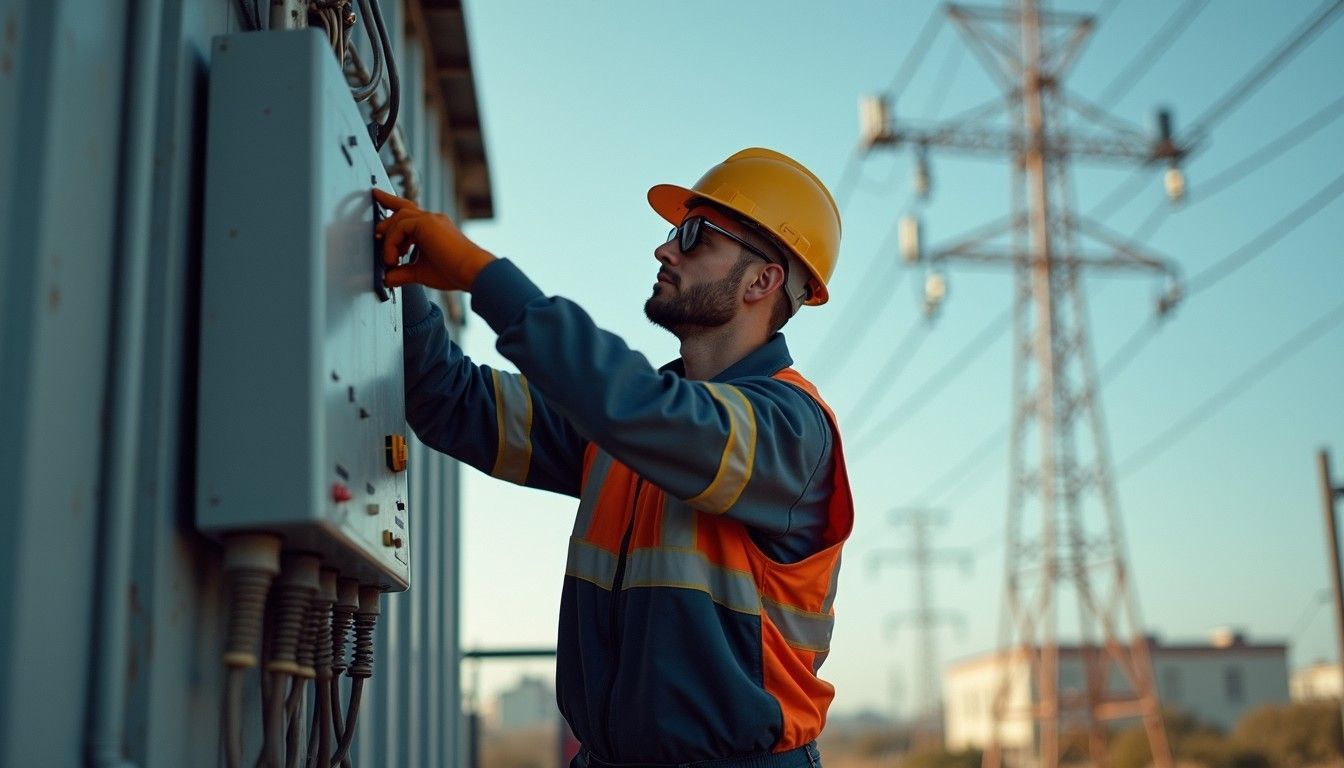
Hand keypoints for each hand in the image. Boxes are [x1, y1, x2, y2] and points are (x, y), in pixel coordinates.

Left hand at [374, 188, 495, 291]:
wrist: (471, 272)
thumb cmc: (454, 272)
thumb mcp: (421, 272)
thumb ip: (403, 273)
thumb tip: (387, 278)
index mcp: (433, 228)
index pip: (409, 213)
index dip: (391, 204)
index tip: (377, 197)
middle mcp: (432, 219)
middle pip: (402, 208)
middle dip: (384, 217)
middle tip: (375, 234)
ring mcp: (430, 219)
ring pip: (399, 217)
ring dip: (389, 238)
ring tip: (389, 259)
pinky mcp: (427, 222)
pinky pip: (401, 226)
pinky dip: (393, 243)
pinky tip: (394, 259)